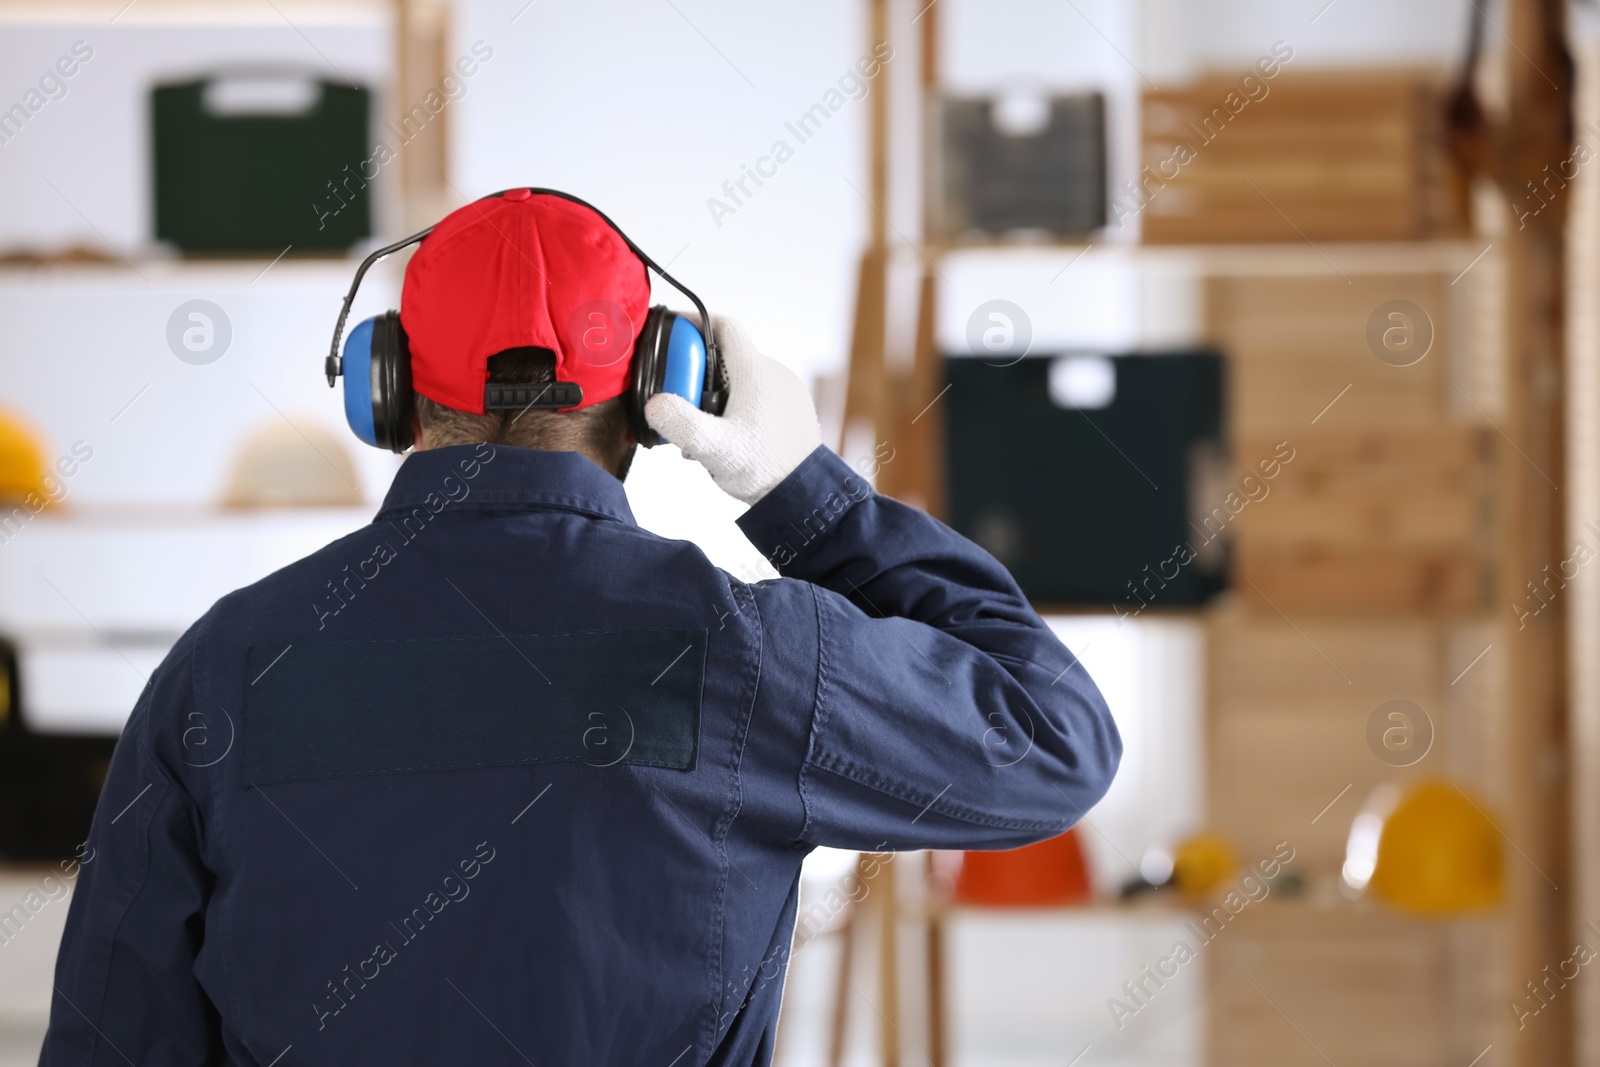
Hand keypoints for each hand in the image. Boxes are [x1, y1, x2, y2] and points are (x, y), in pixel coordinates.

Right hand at [645, 316, 821, 503]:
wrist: (804, 494)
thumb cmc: (766, 470)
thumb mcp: (715, 449)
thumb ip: (681, 424)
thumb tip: (655, 404)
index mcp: (756, 372)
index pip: (723, 327)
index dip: (693, 323)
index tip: (670, 334)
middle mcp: (773, 375)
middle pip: (723, 357)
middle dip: (694, 375)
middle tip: (675, 401)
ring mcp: (782, 392)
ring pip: (736, 380)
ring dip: (711, 398)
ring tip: (698, 431)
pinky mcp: (787, 410)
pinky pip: (751, 398)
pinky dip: (730, 410)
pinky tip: (720, 440)